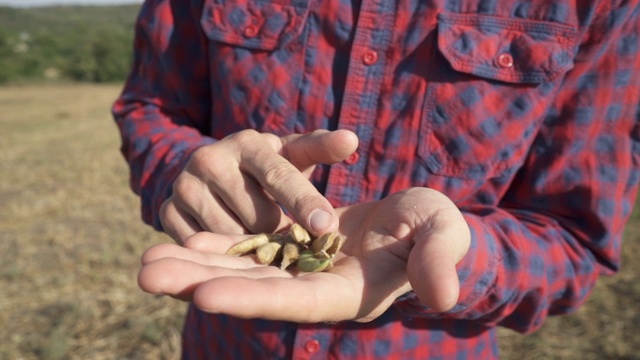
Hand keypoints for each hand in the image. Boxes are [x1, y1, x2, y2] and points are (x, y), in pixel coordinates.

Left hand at [139, 188, 470, 321]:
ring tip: (147, 261)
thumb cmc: (437, 230)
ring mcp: (299, 268)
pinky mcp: (291, 248)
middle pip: (252, 290)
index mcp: (346, 293)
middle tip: (147, 274)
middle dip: (201, 283)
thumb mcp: (442, 237)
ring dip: (195, 266)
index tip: (204, 295)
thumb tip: (443, 295)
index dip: (252, 299)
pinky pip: (247, 249)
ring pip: (241, 270)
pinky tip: (179, 237)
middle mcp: (313, 287)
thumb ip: (438, 261)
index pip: (294, 301)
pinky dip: (215, 246)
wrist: (419, 221)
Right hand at [160, 129, 358, 242]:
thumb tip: (351, 138)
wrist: (213, 171)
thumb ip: (321, 148)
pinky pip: (203, 247)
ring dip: (250, 244)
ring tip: (255, 233)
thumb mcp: (292, 154)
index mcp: (248, 143)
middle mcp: (210, 159)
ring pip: (230, 237)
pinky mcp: (166, 211)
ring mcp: (184, 185)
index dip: (305, 202)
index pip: (280, 175)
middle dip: (276, 231)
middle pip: (257, 217)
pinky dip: (222, 251)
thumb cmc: (266, 167)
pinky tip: (229, 241)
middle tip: (280, 229)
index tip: (327, 228)